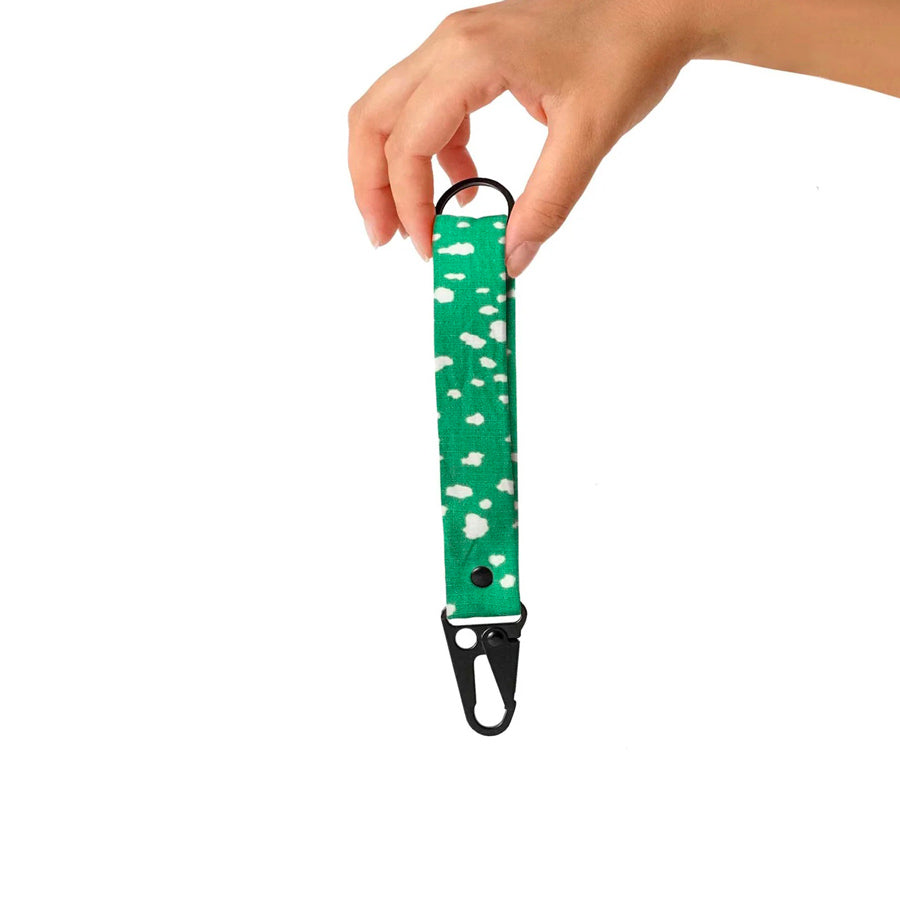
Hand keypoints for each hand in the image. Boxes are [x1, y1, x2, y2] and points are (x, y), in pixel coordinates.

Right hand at [347, 0, 708, 274]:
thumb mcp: (588, 137)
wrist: (658, 7)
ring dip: (393, 169)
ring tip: (420, 220)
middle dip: (373, 186)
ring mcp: (456, 45)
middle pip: (374, 119)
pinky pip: (425, 106)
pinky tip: (463, 181)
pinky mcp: (470, 56)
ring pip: (389, 110)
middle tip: (387, 238)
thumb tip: (510, 257)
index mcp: (471, 57)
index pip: (408, 141)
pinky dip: (430, 151)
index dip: (409, 203)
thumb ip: (546, 202)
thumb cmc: (629, 52)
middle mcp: (451, 44)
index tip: (429, 247)